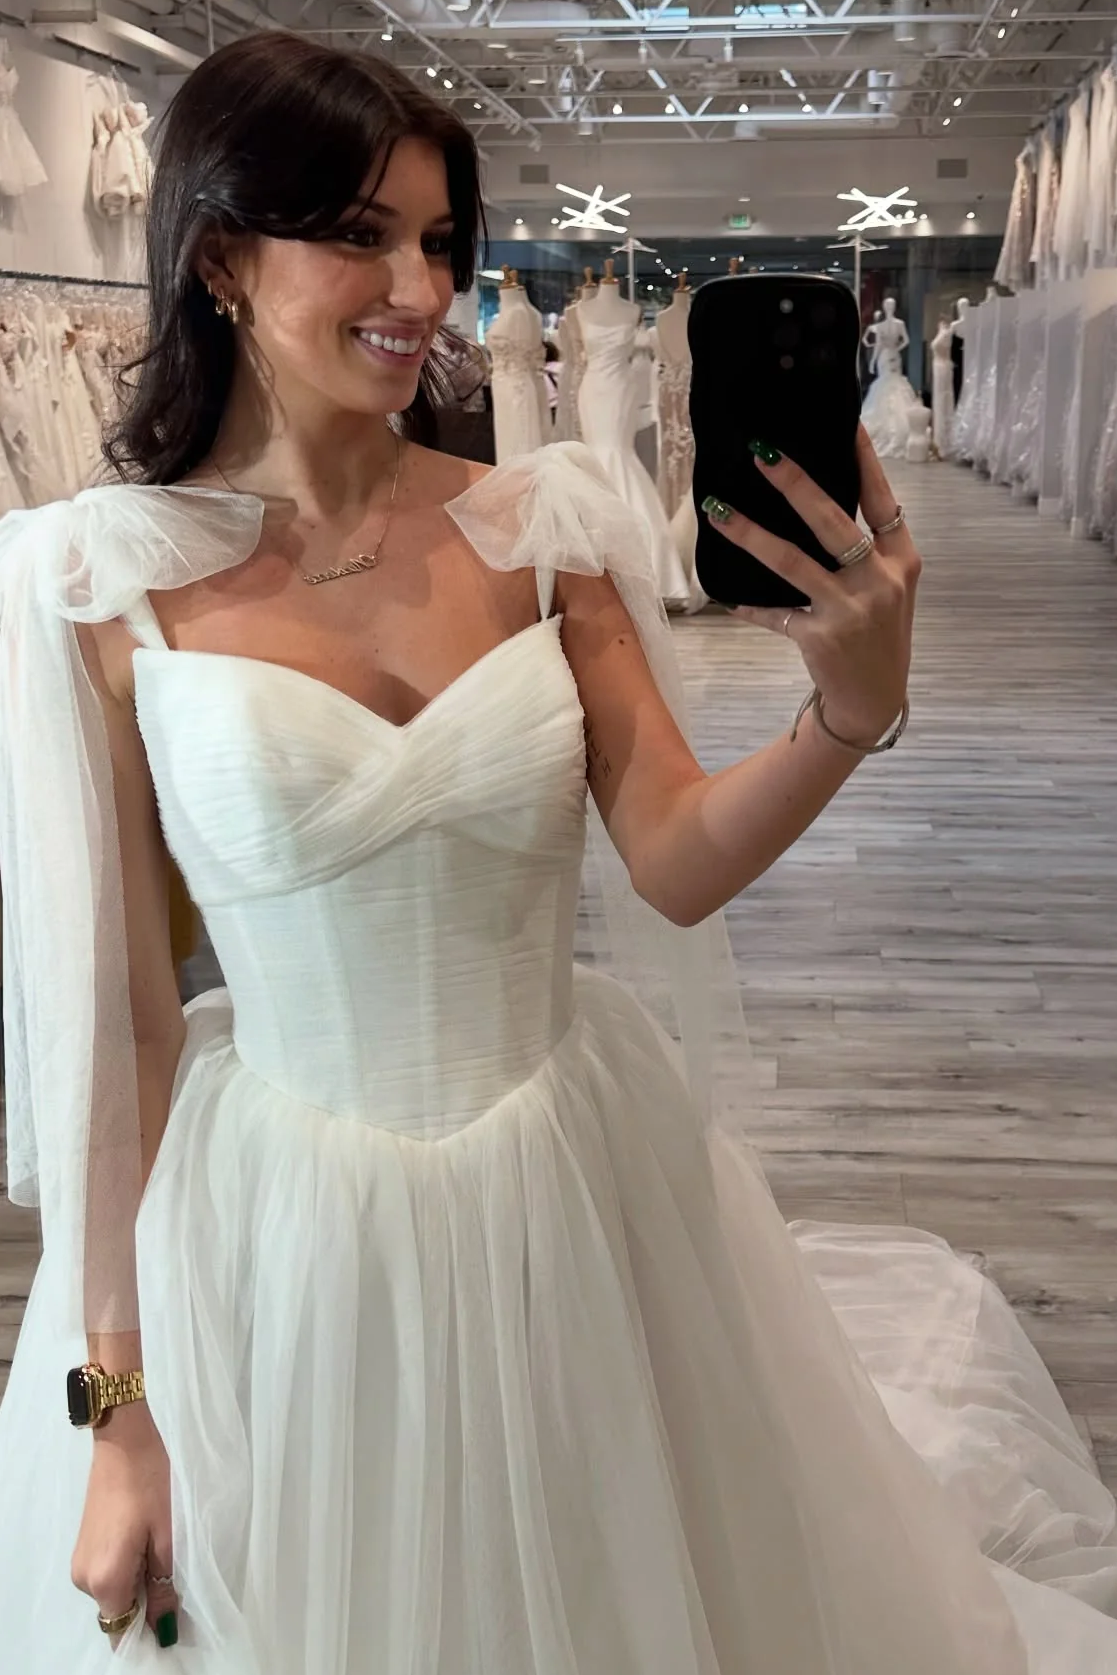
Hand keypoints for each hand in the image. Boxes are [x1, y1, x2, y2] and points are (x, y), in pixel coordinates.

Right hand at [71, 1402, 179, 1648]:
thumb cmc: (150, 1484)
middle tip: (173, 1574)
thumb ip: (162, 1586)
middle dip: (146, 1603)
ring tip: (160, 1552)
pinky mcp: (83, 1549)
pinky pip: (106, 1576)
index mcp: (105, 1580)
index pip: (122, 1629)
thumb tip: (165, 1628)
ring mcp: (80, 1564)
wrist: (123, 1442)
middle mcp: (84, 1580)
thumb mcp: (166, 1537)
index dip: (148, 1629)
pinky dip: (126, 1570)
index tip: (172, 1614)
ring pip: (113, 1593)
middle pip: (117, 1611)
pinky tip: (144, 1545)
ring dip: (137, 1584)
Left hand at [705, 428, 920, 744]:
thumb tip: (816, 501)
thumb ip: (868, 552)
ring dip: (750, 535)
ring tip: (717, 511)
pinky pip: (775, 613)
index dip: (864, 460)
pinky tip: (726, 596)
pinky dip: (751, 605)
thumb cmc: (877, 636)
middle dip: (794, 483)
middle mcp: (881, 581)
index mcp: (903, 561)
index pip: (882, 499)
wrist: (873, 702)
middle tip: (761, 452)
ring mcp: (850, 610)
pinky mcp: (821, 637)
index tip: (845, 421)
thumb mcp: (888, 590)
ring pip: (792, 562)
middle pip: (832, 521)